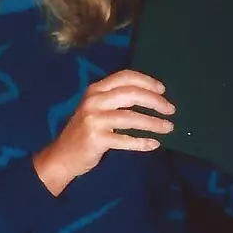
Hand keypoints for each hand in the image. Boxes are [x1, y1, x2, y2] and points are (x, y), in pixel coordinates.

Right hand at [33, 70, 173, 195]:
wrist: (62, 155)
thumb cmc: (84, 131)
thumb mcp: (96, 108)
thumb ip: (115, 99)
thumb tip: (150, 95)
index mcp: (95, 90)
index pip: (125, 77)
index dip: (146, 81)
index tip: (162, 91)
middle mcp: (94, 101)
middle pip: (131, 94)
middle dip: (155, 101)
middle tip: (171, 109)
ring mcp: (94, 119)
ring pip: (131, 117)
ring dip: (153, 123)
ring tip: (168, 128)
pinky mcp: (96, 138)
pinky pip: (125, 139)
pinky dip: (142, 142)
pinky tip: (154, 144)